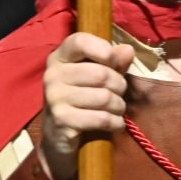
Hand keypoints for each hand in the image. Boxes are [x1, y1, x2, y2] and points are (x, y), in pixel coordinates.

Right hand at [38, 32, 134, 179]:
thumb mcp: (96, 79)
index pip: (80, 41)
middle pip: (101, 73)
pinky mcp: (62, 120)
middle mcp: (52, 75)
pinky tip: (115, 124)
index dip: (104, 50)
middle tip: (119, 94)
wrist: (58, 138)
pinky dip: (115, 122)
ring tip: (117, 110)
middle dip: (119, 86)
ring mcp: (54, 98)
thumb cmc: (81, 102)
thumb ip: (113, 62)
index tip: (115, 62)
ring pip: (104, 97)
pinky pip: (101, 118)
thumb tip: (128, 50)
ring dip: (119, 106)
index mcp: (59, 58)